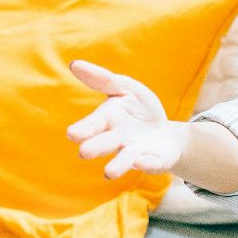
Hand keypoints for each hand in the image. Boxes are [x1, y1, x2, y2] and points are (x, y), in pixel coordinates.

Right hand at [66, 60, 186, 178]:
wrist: (166, 132)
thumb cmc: (140, 109)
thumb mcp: (125, 88)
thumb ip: (102, 79)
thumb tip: (73, 64)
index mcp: (108, 120)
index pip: (93, 124)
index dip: (83, 129)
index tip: (71, 134)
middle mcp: (118, 139)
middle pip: (105, 143)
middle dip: (95, 147)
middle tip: (84, 152)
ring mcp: (136, 152)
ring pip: (124, 159)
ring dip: (117, 165)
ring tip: (108, 173)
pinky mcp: (155, 161)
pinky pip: (151, 163)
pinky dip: (147, 164)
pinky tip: (141, 161)